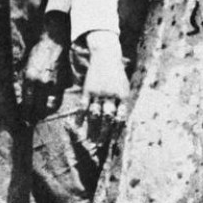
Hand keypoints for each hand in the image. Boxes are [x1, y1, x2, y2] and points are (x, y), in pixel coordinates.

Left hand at [21, 35, 66, 121]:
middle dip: (33, 117)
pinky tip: (48, 106)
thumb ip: (23, 84)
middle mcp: (42, 83)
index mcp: (29, 79)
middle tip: (29, 120)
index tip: (22, 118)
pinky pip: (58, 100)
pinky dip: (52, 106)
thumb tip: (21, 101)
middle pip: (38, 110)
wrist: (51, 43)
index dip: (24, 115)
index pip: (26, 105)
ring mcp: (54, 84)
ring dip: (44, 114)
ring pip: (50, 108)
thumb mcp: (23, 68)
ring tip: (39, 114)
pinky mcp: (63, 83)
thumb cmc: (35, 55)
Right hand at [81, 32, 129, 150]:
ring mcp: (98, 92)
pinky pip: (83, 106)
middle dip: (105, 133)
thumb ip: (123, 103)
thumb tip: (122, 122)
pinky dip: (80, 117)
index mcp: (122, 96)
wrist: (106, 56)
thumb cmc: (117, 75)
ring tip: (90, 141)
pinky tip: (77, 127)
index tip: (115, 143)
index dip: (117, 130)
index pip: (120, 117)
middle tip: (102, 146)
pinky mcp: (88, 89)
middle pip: (108, 117)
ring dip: (93, 129)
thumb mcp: (125, 87)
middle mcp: (110, 95)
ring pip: (95, 114)